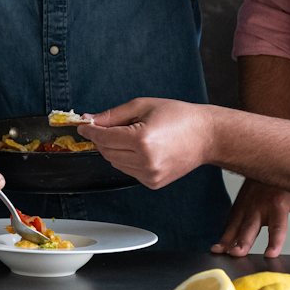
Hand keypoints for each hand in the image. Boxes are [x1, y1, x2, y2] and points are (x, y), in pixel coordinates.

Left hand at [77, 97, 211, 188]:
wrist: (206, 136)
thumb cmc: (179, 116)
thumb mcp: (143, 106)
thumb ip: (113, 115)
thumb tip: (90, 120)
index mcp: (142, 140)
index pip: (104, 138)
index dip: (91, 131)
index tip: (83, 126)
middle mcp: (145, 161)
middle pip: (106, 152)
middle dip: (103, 139)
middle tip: (109, 126)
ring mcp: (150, 175)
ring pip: (115, 163)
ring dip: (115, 149)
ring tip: (134, 135)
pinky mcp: (153, 183)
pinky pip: (128, 171)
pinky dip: (128, 159)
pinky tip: (143, 149)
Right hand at [212, 179, 289, 256]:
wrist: (274, 155)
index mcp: (278, 202)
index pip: (278, 226)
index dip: (275, 241)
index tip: (270, 254)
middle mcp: (259, 203)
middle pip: (251, 225)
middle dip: (243, 240)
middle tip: (236, 253)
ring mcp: (247, 202)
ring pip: (236, 223)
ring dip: (227, 238)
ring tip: (220, 251)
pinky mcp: (240, 202)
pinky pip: (231, 219)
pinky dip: (225, 231)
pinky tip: (220, 244)